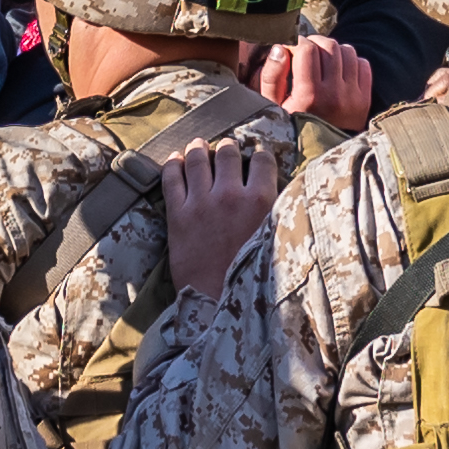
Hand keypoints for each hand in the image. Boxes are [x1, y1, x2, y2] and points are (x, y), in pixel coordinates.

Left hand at [156, 131, 295, 305]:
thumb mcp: (275, 240)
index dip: (260, 153)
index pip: (262, 160)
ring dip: (198, 148)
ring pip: (197, 159)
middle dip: (228, 147)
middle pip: (228, 154)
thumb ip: (274, 213)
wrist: (220, 303)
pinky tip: (175, 160)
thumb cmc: (254, 277)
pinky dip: (173, 165)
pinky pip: (172, 178)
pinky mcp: (178, 214)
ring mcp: (201, 202)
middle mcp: (231, 195)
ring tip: (197, 145)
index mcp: (261, 201)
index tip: (257, 153)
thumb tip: (276, 196)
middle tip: (227, 147)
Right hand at [251, 29, 376, 132]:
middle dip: (313, 43)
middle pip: (328, 46)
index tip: (289, 49)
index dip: (295, 42)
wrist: (319, 159)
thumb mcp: (270, 108)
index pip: (306, 49)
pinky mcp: (365, 100)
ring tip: (320, 60)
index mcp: (308, 96)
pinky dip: (350, 61)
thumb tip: (280, 48)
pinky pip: (362, 64)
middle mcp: (334, 94)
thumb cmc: (288, 130)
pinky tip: (337, 71)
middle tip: (304, 51)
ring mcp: (353, 97)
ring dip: (332, 51)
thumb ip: (271, 76)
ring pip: (347, 51)